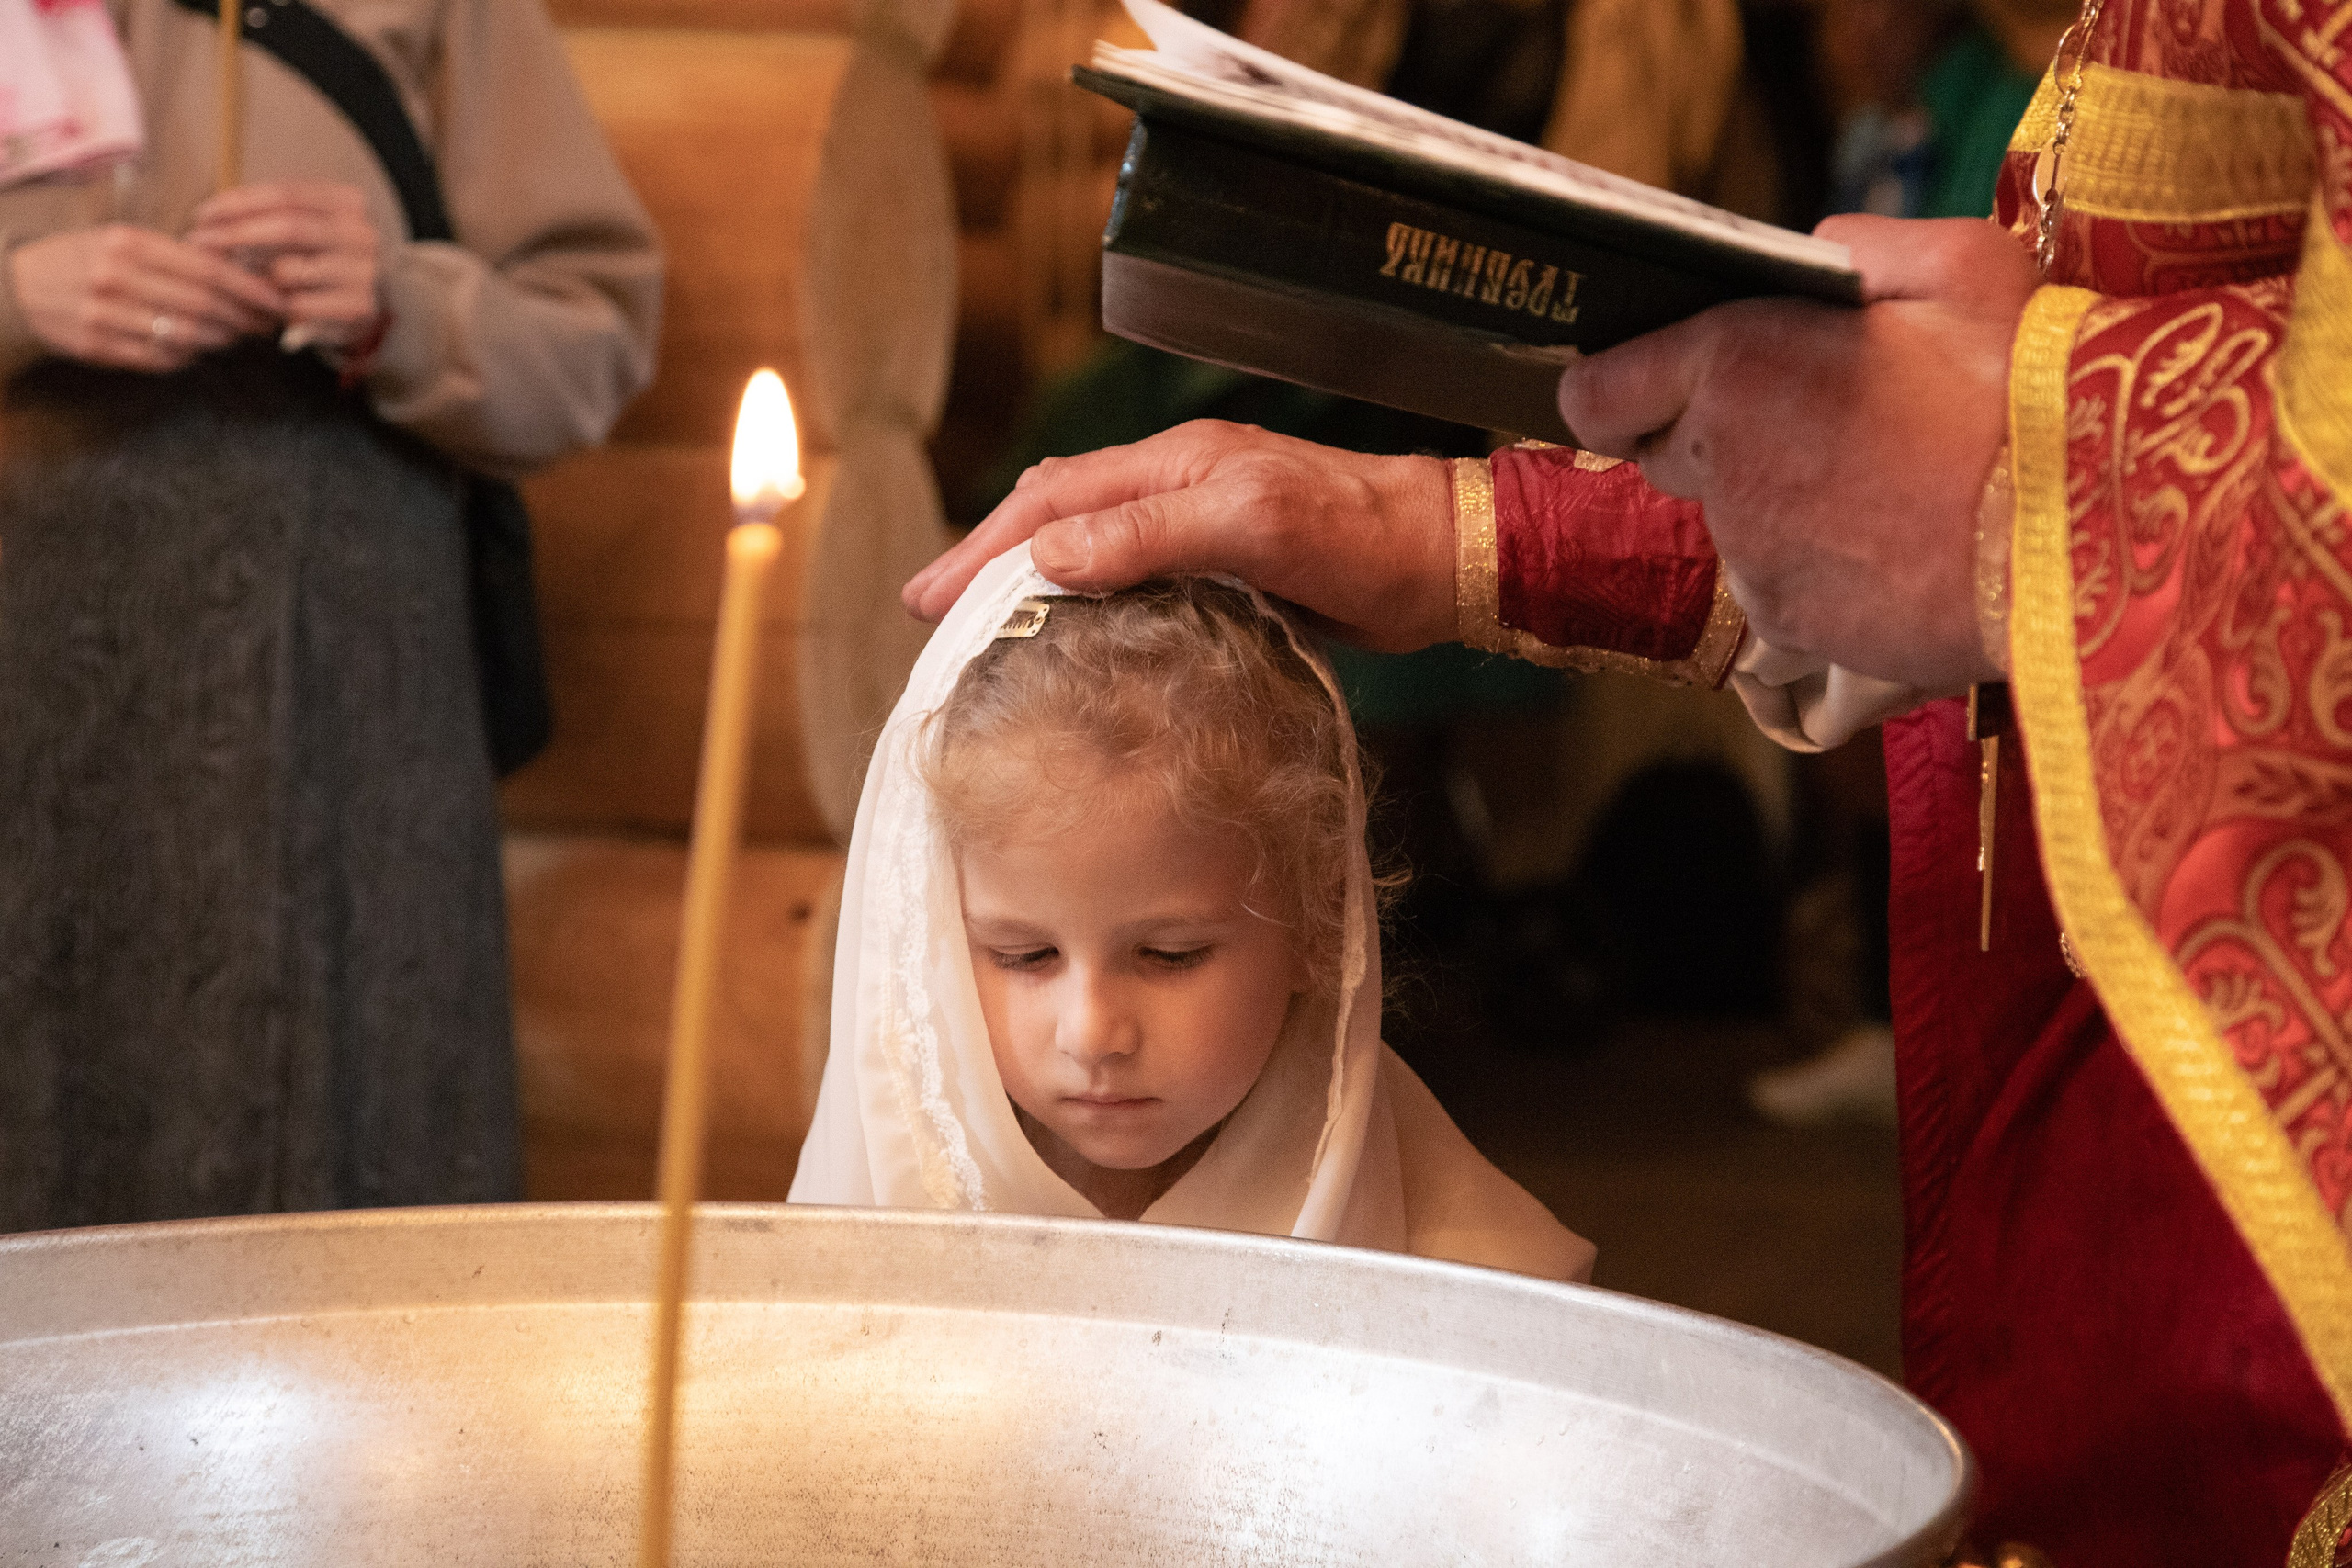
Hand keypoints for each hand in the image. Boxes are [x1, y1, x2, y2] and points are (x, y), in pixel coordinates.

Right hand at [7, 224, 283, 372]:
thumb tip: (239, 272)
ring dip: (218, 340)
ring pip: (185, 336)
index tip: (277, 300)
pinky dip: (184, 357)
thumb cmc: (84, 259)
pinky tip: (193, 349)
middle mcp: (117, 277)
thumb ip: (175, 255)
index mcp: (129, 243)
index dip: (251, 289)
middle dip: (242, 319)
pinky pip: (158, 359)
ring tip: (232, 336)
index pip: (209, 269)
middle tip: (263, 325)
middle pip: (203, 305)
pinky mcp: (97, 346)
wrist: (17, 284)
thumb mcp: (122, 240)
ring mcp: (104, 314)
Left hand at [186, 181, 381, 348]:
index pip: (286, 193)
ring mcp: (365, 273)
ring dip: (256, 277)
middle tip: (201, 243)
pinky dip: (277, 307)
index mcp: (350, 204)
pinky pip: (297, 305)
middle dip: (237, 234)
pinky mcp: (358, 309)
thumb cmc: (324, 261)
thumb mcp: (304, 228)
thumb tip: (207, 220)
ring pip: (288, 270)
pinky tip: (271, 306)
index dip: (239, 202)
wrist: (378, 305)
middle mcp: (363, 235)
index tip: (202, 215)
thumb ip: (266, 216)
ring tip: (241, 280)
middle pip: (288, 226)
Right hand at [904, 420, 1454, 651]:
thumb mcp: (1250, 526)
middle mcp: (1177, 484)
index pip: (1051, 500)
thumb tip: (1049, 552)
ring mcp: (1201, 521)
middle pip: (1056, 512)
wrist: (1441, 558)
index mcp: (1173, 463)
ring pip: (1088, 538)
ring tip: (979, 617)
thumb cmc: (1360, 538)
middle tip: (928, 609)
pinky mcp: (1227, 563)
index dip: (985, 547)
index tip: (929, 597)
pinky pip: (1132, 572)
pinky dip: (1083, 594)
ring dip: (1028, 573)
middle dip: (987, 557)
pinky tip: (1072, 628)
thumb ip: (1151, 533)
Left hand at [1558, 214, 2037, 690]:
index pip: (1600, 392)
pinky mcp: (1791, 626)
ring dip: (1788, 505)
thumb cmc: (2034, 383)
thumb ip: (1855, 251)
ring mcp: (1751, 556)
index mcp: (1735, 364)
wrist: (2097, 530)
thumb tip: (1810, 262)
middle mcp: (1720, 468)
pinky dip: (1827, 571)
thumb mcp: (1958, 261)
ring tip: (1892, 484)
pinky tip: (1904, 543)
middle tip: (1828, 419)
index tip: (1657, 385)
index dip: (1623, 386)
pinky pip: (1786, 589)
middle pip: (1672, 455)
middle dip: (1723, 437)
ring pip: (1739, 525)